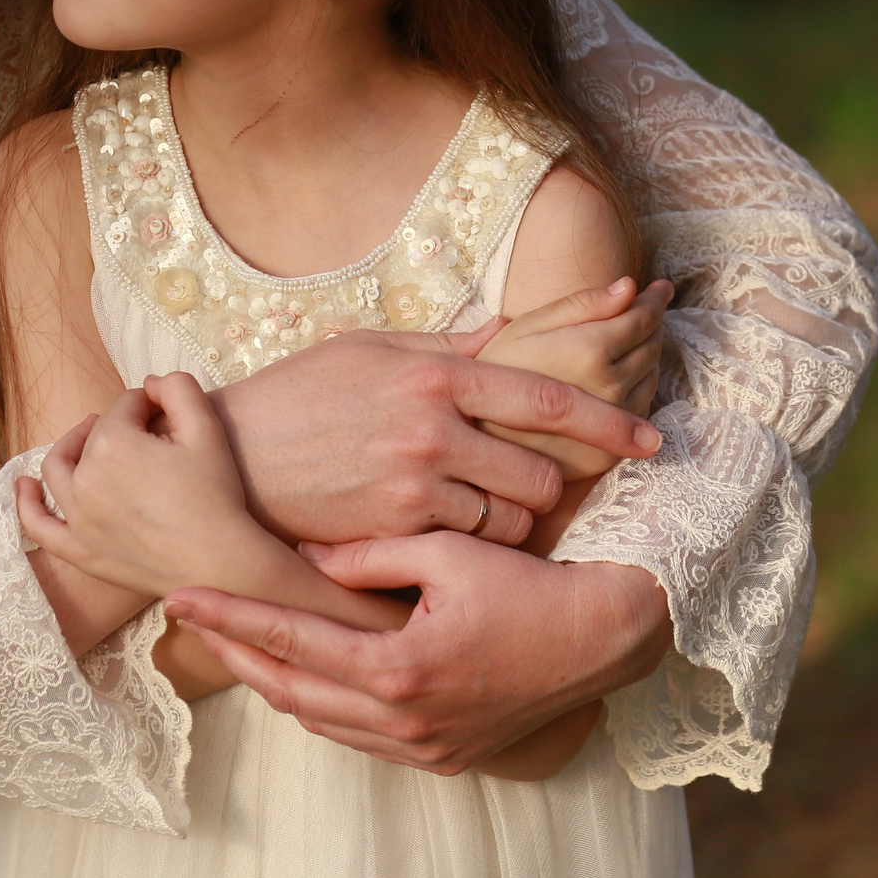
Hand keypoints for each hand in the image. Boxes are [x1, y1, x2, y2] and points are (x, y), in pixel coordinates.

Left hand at [18, 373, 274, 598]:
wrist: (219, 563)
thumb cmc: (216, 494)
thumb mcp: (206, 427)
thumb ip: (176, 387)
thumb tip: (148, 383)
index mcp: (112, 443)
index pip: (125, 406)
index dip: (150, 405)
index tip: (171, 418)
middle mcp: (85, 478)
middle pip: (94, 436)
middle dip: (119, 426)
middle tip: (150, 435)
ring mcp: (77, 518)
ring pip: (58, 470)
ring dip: (70, 448)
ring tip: (89, 441)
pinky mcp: (79, 550)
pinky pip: (39, 526)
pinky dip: (27, 504)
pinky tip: (25, 486)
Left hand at [165, 539, 671, 774]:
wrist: (606, 638)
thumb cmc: (531, 583)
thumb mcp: (446, 552)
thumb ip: (368, 555)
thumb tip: (303, 552)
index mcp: (399, 668)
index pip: (289, 640)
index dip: (229, 617)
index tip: (180, 594)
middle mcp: (405, 720)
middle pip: (291, 691)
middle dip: (235, 653)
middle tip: (191, 618)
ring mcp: (424, 748)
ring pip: (321, 721)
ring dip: (276, 681)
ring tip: (236, 640)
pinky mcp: (443, 757)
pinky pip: (360, 736)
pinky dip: (323, 704)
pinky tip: (304, 671)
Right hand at [209, 306, 665, 547]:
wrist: (227, 459)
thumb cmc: (297, 398)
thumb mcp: (367, 350)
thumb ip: (445, 345)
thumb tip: (511, 331)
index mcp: (434, 372)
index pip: (546, 397)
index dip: (607, 422)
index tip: (650, 440)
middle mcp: (433, 426)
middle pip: (542, 472)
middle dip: (548, 484)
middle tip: (534, 486)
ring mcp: (414, 482)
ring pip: (512, 517)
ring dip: (512, 519)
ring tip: (484, 510)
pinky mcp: (394, 528)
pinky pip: (468, 546)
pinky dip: (471, 545)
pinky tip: (450, 535)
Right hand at [475, 278, 669, 478]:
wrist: (470, 438)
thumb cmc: (490, 375)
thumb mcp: (524, 328)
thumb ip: (579, 306)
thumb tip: (629, 287)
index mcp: (589, 351)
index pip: (643, 318)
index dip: (655, 299)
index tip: (661, 287)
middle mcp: (609, 390)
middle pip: (652, 347)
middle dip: (654, 323)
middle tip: (648, 307)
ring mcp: (612, 427)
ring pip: (652, 379)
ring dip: (650, 355)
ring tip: (635, 339)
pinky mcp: (609, 456)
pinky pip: (642, 413)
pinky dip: (640, 387)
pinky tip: (623, 376)